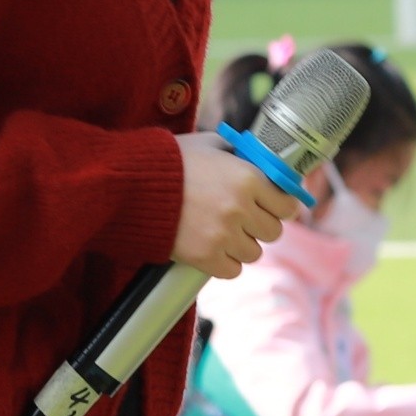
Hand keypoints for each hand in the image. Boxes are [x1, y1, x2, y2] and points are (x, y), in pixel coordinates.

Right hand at [172, 134, 303, 278]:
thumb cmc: (169, 161)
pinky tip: (211, 247)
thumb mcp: (208, 145)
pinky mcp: (205, 257)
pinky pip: (233, 270)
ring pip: (253, 253)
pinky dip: (224, 262)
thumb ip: (238, 154)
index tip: (270, 207)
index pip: (288, 206)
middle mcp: (240, 208)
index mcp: (248, 178)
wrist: (128, 186)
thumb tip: (262, 161)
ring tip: (221, 232)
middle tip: (242, 219)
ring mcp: (223, 235)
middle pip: (273, 232)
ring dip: (241, 245)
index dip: (279, 207)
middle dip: (259, 226)